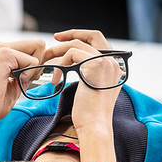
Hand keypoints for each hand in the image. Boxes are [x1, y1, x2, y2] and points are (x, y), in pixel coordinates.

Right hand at [0, 39, 46, 131]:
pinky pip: (33, 61)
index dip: (37, 64)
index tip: (24, 79)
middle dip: (38, 64)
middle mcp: (0, 45)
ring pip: (38, 48)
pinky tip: (12, 82)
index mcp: (1, 50)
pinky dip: (28, 75)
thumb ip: (29, 70)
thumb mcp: (17, 81)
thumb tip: (46, 61)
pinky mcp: (4, 54)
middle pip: (39, 44)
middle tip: (23, 80)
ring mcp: (1, 48)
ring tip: (17, 81)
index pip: (34, 46)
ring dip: (33, 69)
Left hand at [44, 30, 120, 161]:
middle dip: (70, 35)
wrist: (95, 126)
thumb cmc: (89, 115)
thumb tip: (73, 65)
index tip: (64, 39)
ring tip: (47, 67)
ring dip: (58, 54)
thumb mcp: (90, 89)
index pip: (99, 40)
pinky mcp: (95, 64)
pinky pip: (71, 54)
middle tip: (54, 40)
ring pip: (76, 45)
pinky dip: (59, 65)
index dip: (81, 36)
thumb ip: (88, 74)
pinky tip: (55, 80)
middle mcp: (113, 61)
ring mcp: (106, 62)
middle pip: (91, 36)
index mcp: (114, 66)